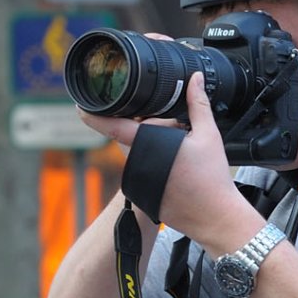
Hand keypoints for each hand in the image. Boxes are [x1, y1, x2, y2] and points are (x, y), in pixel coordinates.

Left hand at [77, 74, 262, 255]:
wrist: (216, 218)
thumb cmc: (211, 179)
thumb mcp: (208, 134)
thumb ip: (198, 104)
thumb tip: (194, 79)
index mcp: (147, 146)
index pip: (112, 127)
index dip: (94, 116)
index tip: (81, 107)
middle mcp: (137, 165)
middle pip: (131, 137)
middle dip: (146, 129)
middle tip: (174, 131)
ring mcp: (139, 183)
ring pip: (138, 156)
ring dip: (151, 149)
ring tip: (179, 153)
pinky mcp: (144, 197)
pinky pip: (144, 174)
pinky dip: (156, 168)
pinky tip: (178, 172)